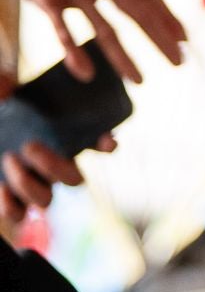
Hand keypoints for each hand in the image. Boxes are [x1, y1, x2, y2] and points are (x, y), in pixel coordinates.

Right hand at [0, 0, 187, 82]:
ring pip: (103, 28)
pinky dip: (74, 53)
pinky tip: (86, 75)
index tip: (185, 38)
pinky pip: (62, 31)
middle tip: (180, 63)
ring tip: (140, 81)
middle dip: (160, 39)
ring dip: (123, 57)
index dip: (167, 16)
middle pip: (136, 12)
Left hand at [0, 66, 116, 225]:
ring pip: (46, 200)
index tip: (104, 139)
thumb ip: (19, 84)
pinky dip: (12, 205)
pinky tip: (1, 186)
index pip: (101, 146)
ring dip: (31, 185)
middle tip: (30, 146)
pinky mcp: (11, 194)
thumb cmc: (1, 103)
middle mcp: (54, 162)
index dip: (107, 146)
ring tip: (11, 159)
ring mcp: (32, 181)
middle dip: (55, 167)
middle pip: (74, 180)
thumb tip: (49, 79)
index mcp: (67, 136)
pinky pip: (18, 213)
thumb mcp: (7, 88)